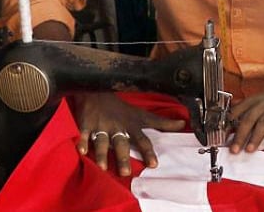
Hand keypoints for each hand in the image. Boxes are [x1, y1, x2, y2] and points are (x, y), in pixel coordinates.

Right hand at [71, 93, 185, 175]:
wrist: (99, 90)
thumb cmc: (121, 108)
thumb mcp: (142, 115)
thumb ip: (161, 122)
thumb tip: (182, 124)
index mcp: (131, 125)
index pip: (142, 140)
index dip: (148, 152)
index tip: (154, 164)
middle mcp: (118, 127)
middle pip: (121, 143)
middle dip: (123, 157)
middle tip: (126, 173)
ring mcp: (101, 125)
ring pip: (102, 141)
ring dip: (102, 154)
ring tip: (103, 167)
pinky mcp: (86, 123)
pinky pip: (83, 133)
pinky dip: (82, 141)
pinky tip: (81, 150)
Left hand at [228, 80, 263, 153]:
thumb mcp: (259, 99)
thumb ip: (244, 110)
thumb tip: (228, 122)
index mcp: (253, 101)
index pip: (237, 112)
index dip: (228, 125)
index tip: (221, 137)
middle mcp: (263, 105)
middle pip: (248, 120)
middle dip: (240, 136)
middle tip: (234, 149)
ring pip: (263, 124)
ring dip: (256, 138)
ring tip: (249, 150)